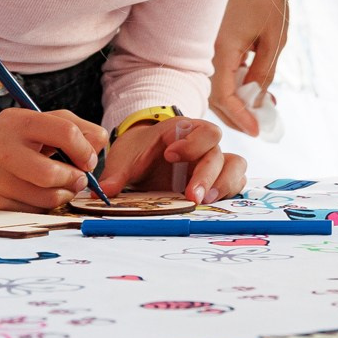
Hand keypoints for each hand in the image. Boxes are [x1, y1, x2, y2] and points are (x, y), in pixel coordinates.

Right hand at [0, 107, 107, 210]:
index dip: (86, 150)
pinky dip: (45, 206)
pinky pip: (34, 212)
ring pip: (46, 198)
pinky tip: (39, 194)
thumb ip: (75, 127)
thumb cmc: (10, 140)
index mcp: (17, 121)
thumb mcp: (37, 123)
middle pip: (53, 174)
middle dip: (75, 179)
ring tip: (62, 186)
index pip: (66, 133)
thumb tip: (99, 147)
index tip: (88, 159)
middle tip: (79, 178)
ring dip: (64, 195)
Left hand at [101, 116, 246, 204]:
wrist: (142, 156)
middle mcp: (204, 146)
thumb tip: (103, 192)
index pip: (204, 132)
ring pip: (235, 167)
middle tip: (191, 196)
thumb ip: (116, 175)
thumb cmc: (137, 152)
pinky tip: (212, 206)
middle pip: (218, 154)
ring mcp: (213, 163)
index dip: (192, 143)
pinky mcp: (216, 181)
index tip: (170, 155)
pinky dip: (228, 193)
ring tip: (204, 202)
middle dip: (206, 175)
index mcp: (185, 131)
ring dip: (224, 185)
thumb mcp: (125, 159)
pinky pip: (234, 182)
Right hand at [209, 0, 289, 134]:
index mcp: (220, 51)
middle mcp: (204, 51)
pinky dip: (233, 83)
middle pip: (214, 97)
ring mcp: (203, 46)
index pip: (224, 98)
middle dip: (237, 116)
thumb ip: (264, 71)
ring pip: (214, 86)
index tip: (258, 130)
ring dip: (236, 101)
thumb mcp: (274, 38)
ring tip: (262, 107)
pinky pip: (217, 71)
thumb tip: (257, 100)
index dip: (240, 118)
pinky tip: (253, 87)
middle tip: (258, 126)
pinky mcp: (207, 42)